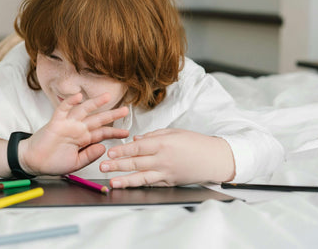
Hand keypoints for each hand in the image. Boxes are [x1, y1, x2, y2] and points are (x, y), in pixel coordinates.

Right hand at [19, 92, 128, 174]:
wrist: (34, 162)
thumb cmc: (52, 162)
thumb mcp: (76, 163)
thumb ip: (89, 156)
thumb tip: (103, 148)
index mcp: (83, 139)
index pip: (102, 133)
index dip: (114, 132)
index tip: (126, 133)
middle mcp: (77, 129)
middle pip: (98, 119)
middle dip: (112, 114)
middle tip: (125, 110)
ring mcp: (67, 124)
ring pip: (84, 110)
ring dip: (95, 103)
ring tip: (107, 97)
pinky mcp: (56, 122)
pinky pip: (63, 109)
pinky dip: (70, 102)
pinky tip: (78, 96)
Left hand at [99, 128, 234, 187]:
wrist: (215, 159)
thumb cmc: (196, 143)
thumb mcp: (174, 132)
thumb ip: (154, 135)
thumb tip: (136, 138)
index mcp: (163, 144)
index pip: (138, 147)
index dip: (122, 150)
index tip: (110, 151)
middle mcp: (163, 159)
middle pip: (136, 163)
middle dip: (117, 165)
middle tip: (102, 166)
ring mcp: (166, 173)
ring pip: (141, 177)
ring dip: (124, 180)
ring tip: (111, 181)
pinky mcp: (169, 182)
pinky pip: (152, 183)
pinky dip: (139, 185)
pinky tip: (129, 186)